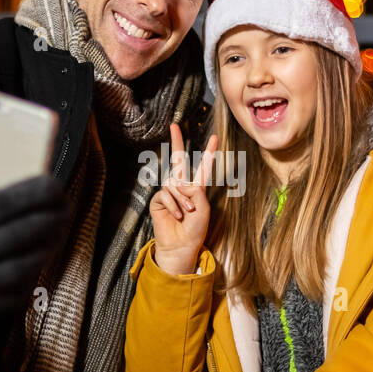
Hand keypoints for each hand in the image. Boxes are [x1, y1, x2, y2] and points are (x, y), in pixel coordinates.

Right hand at [0, 111, 69, 326]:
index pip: (3, 204)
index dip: (35, 192)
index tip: (54, 183)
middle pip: (22, 234)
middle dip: (52, 217)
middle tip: (65, 203)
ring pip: (26, 263)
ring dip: (50, 243)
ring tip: (58, 224)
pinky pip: (19, 289)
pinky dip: (34, 269)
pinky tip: (41, 252)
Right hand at [150, 123, 218, 275]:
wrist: (181, 246)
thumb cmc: (195, 229)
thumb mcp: (203, 208)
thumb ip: (194, 190)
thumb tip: (178, 182)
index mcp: (197, 188)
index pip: (203, 167)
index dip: (209, 152)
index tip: (214, 137)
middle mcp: (181, 187)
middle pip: (178, 160)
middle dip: (177, 142)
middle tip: (174, 126)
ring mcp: (169, 193)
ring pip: (174, 184)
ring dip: (182, 199)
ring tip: (187, 213)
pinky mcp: (158, 200)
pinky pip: (165, 194)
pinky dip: (173, 205)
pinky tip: (177, 215)